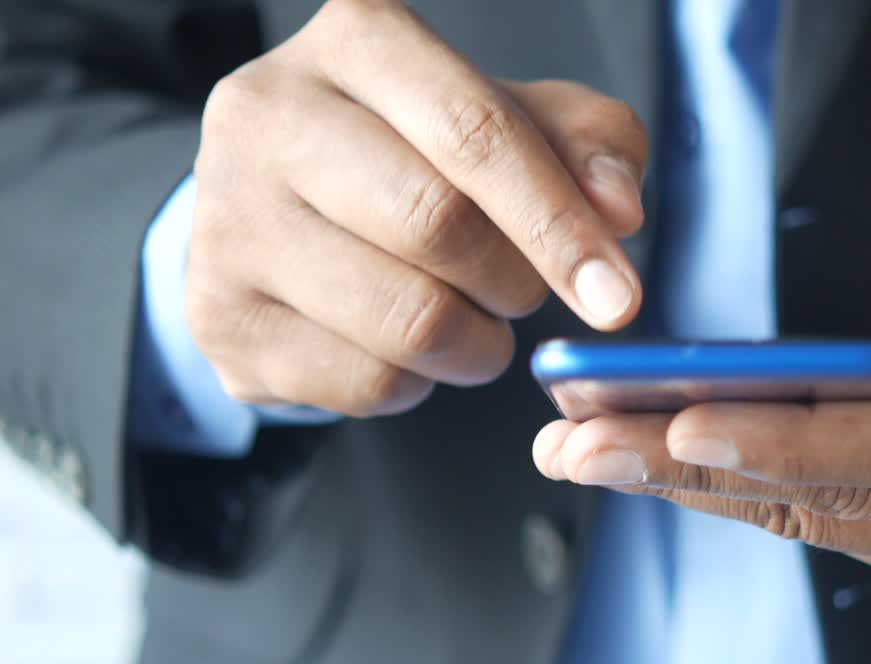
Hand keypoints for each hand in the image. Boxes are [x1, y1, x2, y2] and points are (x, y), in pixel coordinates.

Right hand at [187, 0, 647, 415]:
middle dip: (514, 281)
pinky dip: (417, 382)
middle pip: (436, 225)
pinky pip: (364, 382)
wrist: (281, 202)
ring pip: (404, 319)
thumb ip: (587, 145)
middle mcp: (267, 113)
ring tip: (471, 318)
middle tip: (523, 290)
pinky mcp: (218, 315)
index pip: (475, 134)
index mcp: (356, 39)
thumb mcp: (513, 120)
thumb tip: (617, 210)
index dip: (558, 224)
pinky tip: (404, 344)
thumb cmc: (415, 153)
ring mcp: (228, 219)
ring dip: (475, 343)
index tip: (615, 294)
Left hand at [533, 144, 870, 602]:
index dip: (794, 437)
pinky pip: (826, 529)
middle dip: (701, 469)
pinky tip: (659, 465)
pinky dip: (738, 495)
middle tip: (583, 444)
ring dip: (696, 488)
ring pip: (819, 520)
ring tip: (588, 451)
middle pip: (842, 492)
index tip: (687, 419)